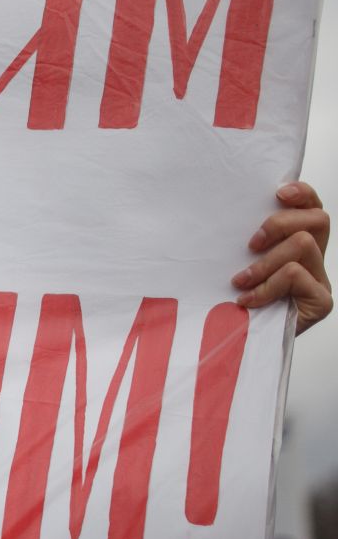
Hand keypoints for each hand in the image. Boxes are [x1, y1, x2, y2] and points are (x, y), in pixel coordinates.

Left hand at [233, 181, 330, 333]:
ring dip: (265, 262)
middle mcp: (314, 260)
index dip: (302, 194)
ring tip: (241, 281)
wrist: (236, 344)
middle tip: (251, 245)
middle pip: (317, 219)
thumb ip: (240, 242)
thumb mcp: (232, 263)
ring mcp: (320, 281)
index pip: (312, 207)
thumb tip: (217, 210)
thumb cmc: (230, 301)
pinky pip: (295, 275)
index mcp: (297, 244)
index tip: (278, 193)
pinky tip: (248, 301)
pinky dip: (267, 285)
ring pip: (303, 244)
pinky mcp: (320, 302)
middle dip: (279, 224)